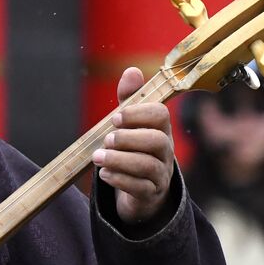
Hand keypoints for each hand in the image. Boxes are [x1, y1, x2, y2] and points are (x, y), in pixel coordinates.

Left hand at [91, 67, 174, 224]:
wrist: (142, 191)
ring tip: (98, 157)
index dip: (138, 114)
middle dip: (128, 138)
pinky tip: (104, 174)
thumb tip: (131, 70)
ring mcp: (160, 174)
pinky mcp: (151, 194)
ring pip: (148, 166)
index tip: (115, 118)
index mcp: (161, 129)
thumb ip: (130, 100)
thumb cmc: (135, 150)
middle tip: (107, 139)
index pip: (160, 115)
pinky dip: (120, 180)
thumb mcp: (130, 124)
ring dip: (119, 160)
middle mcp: (165, 151)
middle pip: (157, 141)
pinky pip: (140, 188)